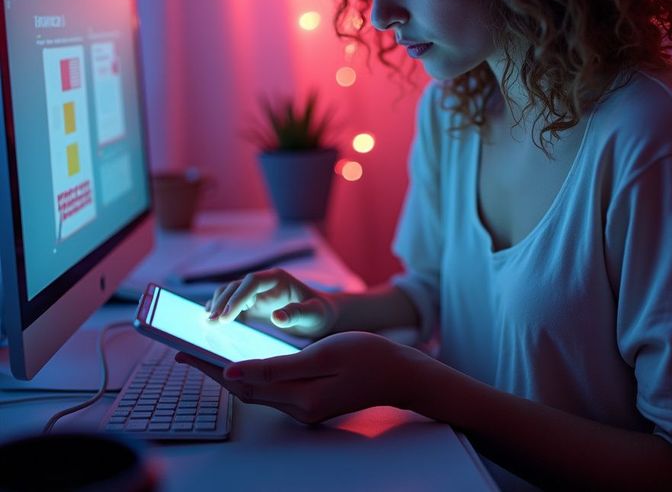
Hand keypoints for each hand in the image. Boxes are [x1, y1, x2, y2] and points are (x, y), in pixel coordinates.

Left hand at [175, 331, 424, 423]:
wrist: (399, 373)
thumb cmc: (367, 356)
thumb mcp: (323, 353)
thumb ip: (277, 366)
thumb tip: (234, 370)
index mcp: (300, 398)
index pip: (243, 383)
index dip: (211, 367)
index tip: (184, 351)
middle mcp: (297, 409)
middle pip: (244, 390)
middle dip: (211, 371)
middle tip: (184, 350)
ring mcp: (303, 409)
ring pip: (255, 392)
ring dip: (228, 374)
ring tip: (204, 354)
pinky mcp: (309, 402)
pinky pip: (271, 390)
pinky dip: (251, 376)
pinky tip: (242, 362)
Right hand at [204, 268, 336, 337]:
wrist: (320, 316)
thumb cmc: (319, 313)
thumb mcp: (314, 314)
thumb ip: (297, 314)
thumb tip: (276, 317)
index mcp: (278, 278)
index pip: (251, 282)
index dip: (237, 297)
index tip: (226, 316)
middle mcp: (263, 283)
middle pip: (236, 286)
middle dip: (222, 303)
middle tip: (211, 323)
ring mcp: (255, 293)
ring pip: (229, 293)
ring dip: (217, 306)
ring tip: (208, 323)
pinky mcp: (251, 305)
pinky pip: (230, 304)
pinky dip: (218, 310)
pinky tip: (208, 320)